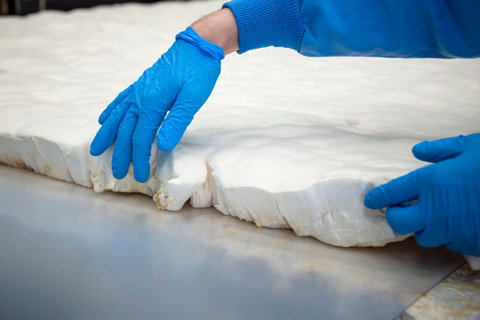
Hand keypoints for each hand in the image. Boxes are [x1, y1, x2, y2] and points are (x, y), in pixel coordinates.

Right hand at [90, 27, 223, 182]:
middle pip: (125, 131)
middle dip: (121, 154)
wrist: (198, 45)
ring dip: (107, 135)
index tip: (139, 175)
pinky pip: (121, 100)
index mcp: (152, 103)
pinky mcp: (142, 84)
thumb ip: (176, 121)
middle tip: (117, 173)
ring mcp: (139, 90)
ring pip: (117, 116)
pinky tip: (104, 119)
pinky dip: (111, 111)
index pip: (141, 138)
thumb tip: (163, 146)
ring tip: (96, 149)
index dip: (140, 158)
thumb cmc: (199, 71)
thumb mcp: (193, 98)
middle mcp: (140, 97)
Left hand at [365, 134, 479, 256]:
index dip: (379, 197)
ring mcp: (452, 229)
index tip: (371, 201)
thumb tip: (418, 151)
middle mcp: (435, 209)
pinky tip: (457, 222)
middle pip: (400, 223)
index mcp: (430, 182)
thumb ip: (441, 150)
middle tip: (398, 210)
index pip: (393, 193)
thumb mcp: (470, 147)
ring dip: (422, 227)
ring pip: (424, 237)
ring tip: (429, 216)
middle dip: (394, 217)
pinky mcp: (469, 243)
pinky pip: (450, 242)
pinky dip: (448, 234)